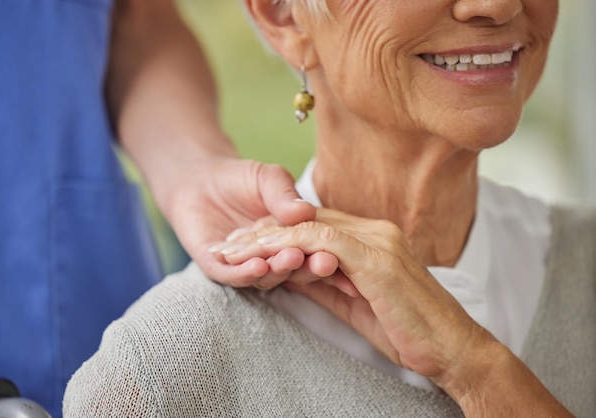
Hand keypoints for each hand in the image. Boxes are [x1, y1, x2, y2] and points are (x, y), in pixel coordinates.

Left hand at [167, 156, 336, 286]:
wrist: (198, 179)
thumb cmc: (239, 178)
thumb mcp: (268, 179)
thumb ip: (283, 195)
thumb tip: (306, 210)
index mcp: (291, 242)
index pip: (313, 253)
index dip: (329, 257)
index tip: (345, 256)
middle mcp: (271, 259)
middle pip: (295, 270)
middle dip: (309, 267)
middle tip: (324, 263)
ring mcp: (245, 266)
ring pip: (266, 276)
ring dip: (279, 270)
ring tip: (290, 259)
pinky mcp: (217, 268)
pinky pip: (233, 276)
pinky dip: (245, 273)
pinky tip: (257, 266)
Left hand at [196, 206, 573, 414]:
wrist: (453, 348)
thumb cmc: (407, 330)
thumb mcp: (354, 303)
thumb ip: (322, 283)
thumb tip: (287, 274)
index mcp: (373, 238)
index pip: (314, 224)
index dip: (276, 232)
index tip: (244, 244)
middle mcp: (375, 231)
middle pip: (306, 220)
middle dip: (261, 230)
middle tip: (227, 242)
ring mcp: (377, 241)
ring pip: (309, 226)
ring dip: (266, 236)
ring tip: (231, 247)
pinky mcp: (376, 258)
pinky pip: (323, 242)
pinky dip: (288, 246)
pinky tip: (261, 253)